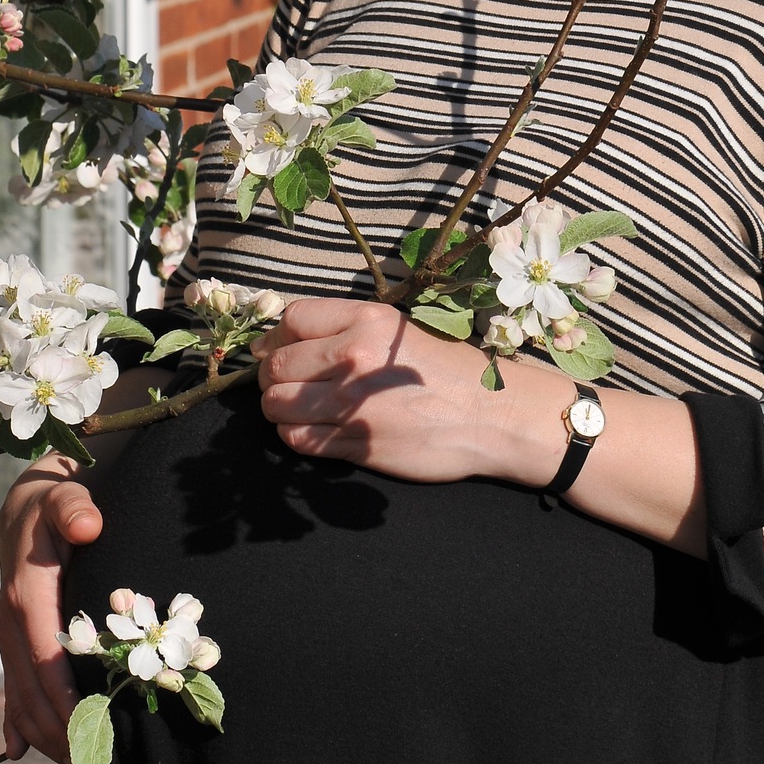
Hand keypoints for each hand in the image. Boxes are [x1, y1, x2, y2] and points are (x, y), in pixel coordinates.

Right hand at [0, 457, 103, 763]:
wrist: (24, 510)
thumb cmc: (53, 504)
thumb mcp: (64, 495)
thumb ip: (75, 506)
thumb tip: (89, 523)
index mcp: (27, 594)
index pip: (44, 657)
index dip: (63, 696)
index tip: (86, 727)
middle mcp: (12, 621)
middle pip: (31, 689)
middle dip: (57, 728)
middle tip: (91, 761)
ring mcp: (9, 634)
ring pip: (20, 695)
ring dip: (43, 732)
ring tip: (75, 763)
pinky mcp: (14, 641)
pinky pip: (12, 686)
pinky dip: (15, 720)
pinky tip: (18, 749)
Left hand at [254, 297, 569, 484]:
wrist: (491, 415)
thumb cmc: (446, 370)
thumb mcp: (398, 329)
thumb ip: (346, 328)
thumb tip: (287, 339)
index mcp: (367, 319)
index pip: (292, 319)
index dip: (278, 337)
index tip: (280, 351)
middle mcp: (354, 356)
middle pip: (276, 365)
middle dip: (272, 377)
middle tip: (286, 384)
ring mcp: (353, 403)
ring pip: (277, 405)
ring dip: (280, 409)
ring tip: (299, 409)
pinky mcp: (356, 444)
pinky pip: (298, 440)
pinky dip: (296, 436)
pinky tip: (315, 431)